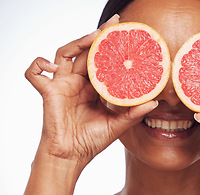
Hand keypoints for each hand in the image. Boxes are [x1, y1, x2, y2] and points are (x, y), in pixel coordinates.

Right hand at [25, 15, 157, 169]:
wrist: (72, 157)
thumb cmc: (91, 141)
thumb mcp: (117, 125)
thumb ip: (134, 113)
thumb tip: (155, 102)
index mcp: (93, 88)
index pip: (101, 61)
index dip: (110, 48)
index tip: (124, 35)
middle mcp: (78, 83)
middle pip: (85, 52)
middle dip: (97, 36)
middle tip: (113, 23)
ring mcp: (62, 85)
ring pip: (64, 54)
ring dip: (77, 42)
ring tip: (94, 36)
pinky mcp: (48, 92)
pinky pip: (34, 74)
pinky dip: (37, 66)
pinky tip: (51, 67)